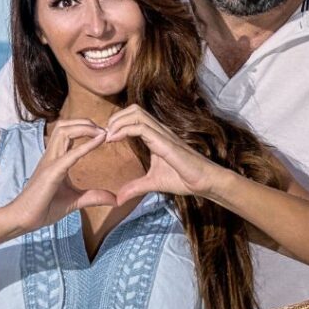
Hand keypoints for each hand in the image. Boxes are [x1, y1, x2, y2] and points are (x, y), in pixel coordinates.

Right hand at [7, 121, 116, 231]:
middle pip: (64, 126)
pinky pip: (70, 154)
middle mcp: (51, 156)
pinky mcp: (51, 173)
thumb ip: (93, 197)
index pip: (68, 134)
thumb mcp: (75, 201)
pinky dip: (86, 146)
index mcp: (55, 160)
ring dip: (84, 128)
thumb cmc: (44, 208)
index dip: (85, 129)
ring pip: (63, 131)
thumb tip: (114, 200)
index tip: (104, 133)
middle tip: (104, 129)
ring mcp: (49, 163)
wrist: (23, 220)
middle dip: (85, 122)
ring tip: (101, 132)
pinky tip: (100, 140)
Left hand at [105, 105, 221, 203]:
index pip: (134, 118)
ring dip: (118, 121)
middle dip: (115, 117)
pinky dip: (125, 130)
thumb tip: (119, 199)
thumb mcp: (153, 183)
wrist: (203, 182)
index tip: (105, 138)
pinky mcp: (165, 142)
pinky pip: (142, 128)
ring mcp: (163, 134)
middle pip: (133, 109)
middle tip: (104, 134)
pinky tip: (114, 140)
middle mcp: (159, 130)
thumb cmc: (184, 179)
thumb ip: (135, 187)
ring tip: (107, 135)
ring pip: (137, 113)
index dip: (117, 123)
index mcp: (156, 136)